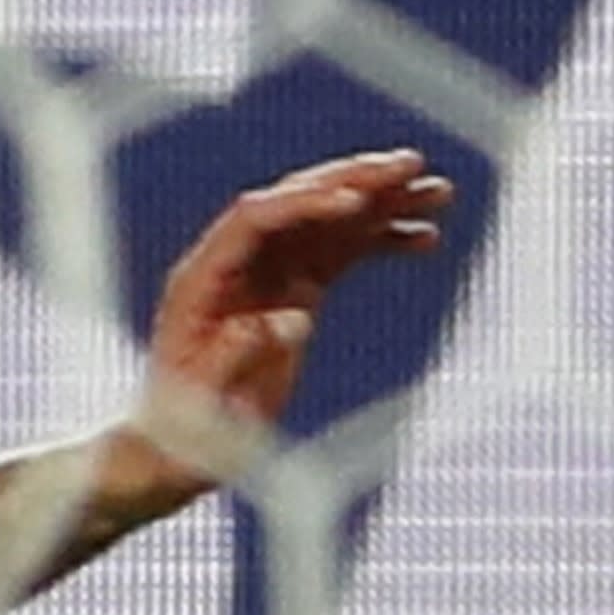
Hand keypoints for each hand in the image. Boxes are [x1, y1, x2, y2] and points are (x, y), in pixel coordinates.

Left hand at [127, 144, 453, 488]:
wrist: (178, 449)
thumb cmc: (182, 428)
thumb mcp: (203, 402)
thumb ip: (239, 355)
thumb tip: (288, 318)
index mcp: (201, 280)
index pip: (254, 219)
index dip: (306, 203)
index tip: (357, 202)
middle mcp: (233, 266)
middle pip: (295, 203)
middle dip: (354, 181)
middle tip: (410, 165)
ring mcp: (264, 275)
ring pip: (327, 222)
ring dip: (381, 202)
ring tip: (436, 191)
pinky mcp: (292, 293)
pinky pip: (341, 253)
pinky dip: (381, 241)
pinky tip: (425, 238)